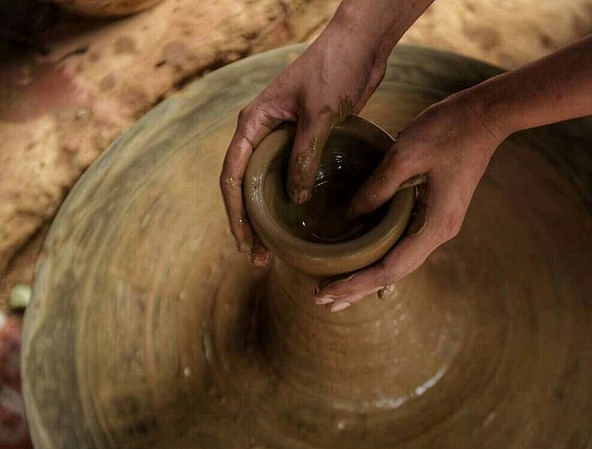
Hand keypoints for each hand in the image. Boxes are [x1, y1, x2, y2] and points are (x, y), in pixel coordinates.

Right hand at [220, 21, 387, 264]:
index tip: (246, 244)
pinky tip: (299, 222)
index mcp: (253, 123)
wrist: (360, 47)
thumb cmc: (335, 70)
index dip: (235, 215)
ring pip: (266, 184)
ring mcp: (281, 137)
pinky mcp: (304, 140)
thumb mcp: (319, 115)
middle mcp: (261, 132)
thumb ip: (304, 156)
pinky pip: (289, 177)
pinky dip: (289, 201)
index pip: (231, 176)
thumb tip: (295, 200)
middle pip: (244, 186)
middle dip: (248, 223)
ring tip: (275, 249)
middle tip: (259, 258)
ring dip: (268, 216)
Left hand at [314, 92, 502, 310]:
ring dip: (367, 276)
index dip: (356, 283)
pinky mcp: (435, 212)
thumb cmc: (447, 131)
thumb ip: (375, 189)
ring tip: (337, 289)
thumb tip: (347, 217)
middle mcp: (439, 233)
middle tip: (322, 300)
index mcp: (434, 226)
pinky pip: (403, 244)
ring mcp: (439, 224)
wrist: (484, 116)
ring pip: (398, 261)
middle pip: (393, 273)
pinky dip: (381, 257)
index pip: (389, 269)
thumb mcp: (404, 155)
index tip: (326, 292)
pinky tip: (365, 263)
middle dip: (357, 288)